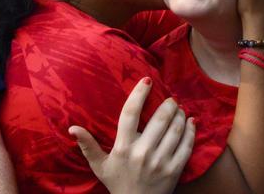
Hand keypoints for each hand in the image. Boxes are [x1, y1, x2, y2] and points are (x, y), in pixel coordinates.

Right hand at [68, 78, 194, 193]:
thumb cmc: (118, 182)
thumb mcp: (99, 166)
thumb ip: (88, 145)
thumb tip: (72, 128)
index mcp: (123, 148)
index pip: (129, 114)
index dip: (139, 94)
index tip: (147, 80)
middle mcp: (142, 153)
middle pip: (160, 119)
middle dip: (168, 104)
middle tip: (171, 99)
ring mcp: (160, 161)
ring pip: (175, 129)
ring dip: (180, 115)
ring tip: (179, 109)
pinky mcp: (175, 169)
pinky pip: (187, 144)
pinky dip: (191, 130)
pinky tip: (191, 121)